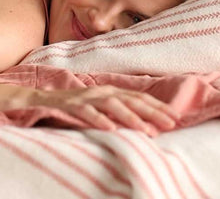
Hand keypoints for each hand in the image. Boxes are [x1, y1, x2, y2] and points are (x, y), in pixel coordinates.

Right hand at [34, 85, 179, 134]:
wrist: (44, 98)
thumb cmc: (76, 105)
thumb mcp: (100, 106)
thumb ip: (118, 111)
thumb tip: (145, 123)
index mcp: (110, 90)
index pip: (138, 97)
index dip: (157, 106)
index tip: (175, 116)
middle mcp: (101, 91)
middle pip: (130, 99)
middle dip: (152, 111)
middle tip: (171, 123)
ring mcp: (87, 97)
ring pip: (112, 105)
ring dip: (131, 117)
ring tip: (147, 130)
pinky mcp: (72, 105)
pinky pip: (87, 112)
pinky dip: (100, 119)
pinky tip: (111, 128)